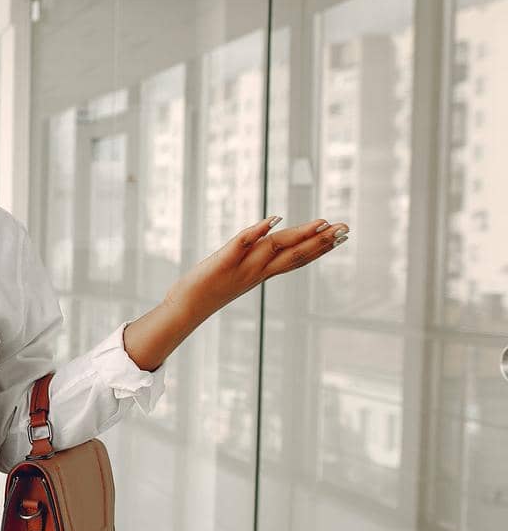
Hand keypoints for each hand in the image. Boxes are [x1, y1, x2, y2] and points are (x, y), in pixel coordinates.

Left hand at [165, 216, 349, 321]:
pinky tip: (272, 220)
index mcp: (260, 273)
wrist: (183, 309)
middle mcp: (256, 271)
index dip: (320, 248)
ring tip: (322, 223)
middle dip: (321, 241)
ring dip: (299, 235)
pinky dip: (256, 233)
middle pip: (294, 254)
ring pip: (274, 249)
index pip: (296, 259)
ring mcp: (240, 268)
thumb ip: (250, 260)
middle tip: (346, 229)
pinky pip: (240, 246)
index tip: (342, 235)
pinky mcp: (221, 263)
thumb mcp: (234, 274)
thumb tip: (266, 244)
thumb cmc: (205, 291)